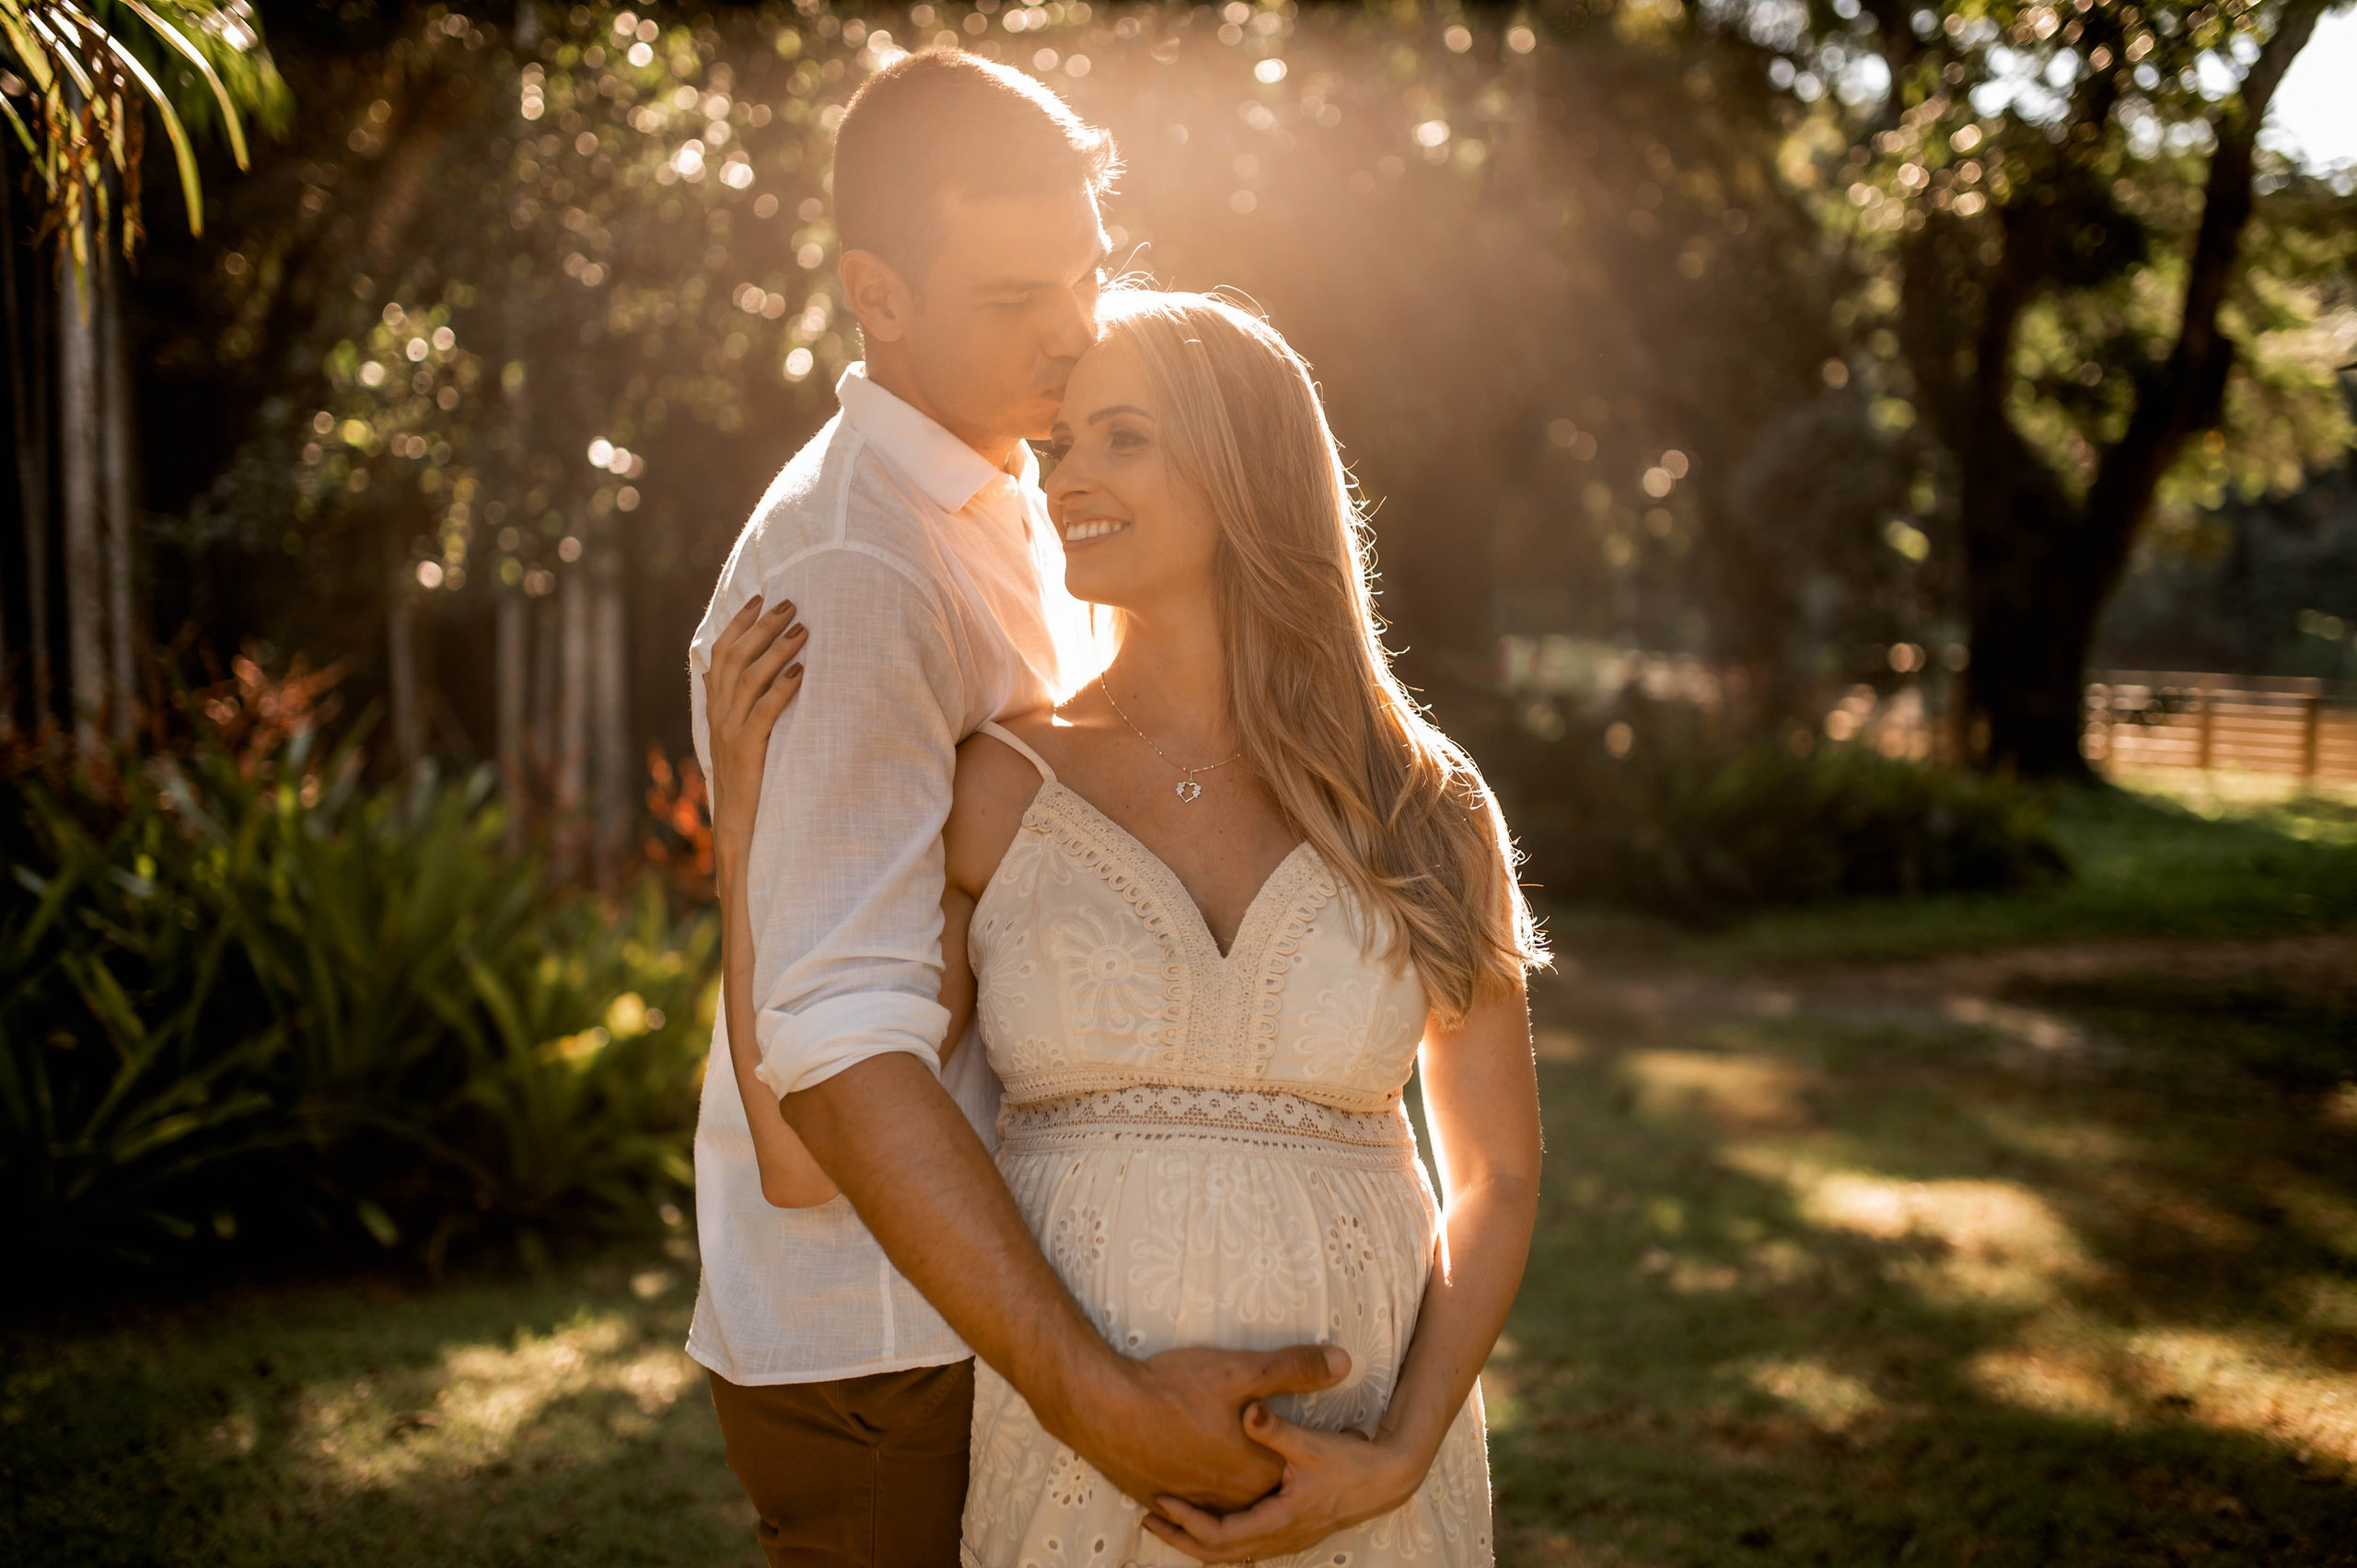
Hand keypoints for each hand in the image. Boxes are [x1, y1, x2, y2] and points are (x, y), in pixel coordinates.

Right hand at [703, 594, 806, 839]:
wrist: (737, 826)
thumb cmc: (749, 780)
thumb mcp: (740, 737)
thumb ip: (742, 706)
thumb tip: (749, 674)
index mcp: (716, 706)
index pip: (722, 653)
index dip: (740, 624)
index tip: (760, 599)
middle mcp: (718, 714)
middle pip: (735, 657)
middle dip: (763, 627)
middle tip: (791, 604)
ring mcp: (729, 731)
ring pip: (749, 678)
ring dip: (777, 650)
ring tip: (802, 630)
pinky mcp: (746, 749)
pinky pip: (763, 712)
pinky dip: (782, 688)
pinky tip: (801, 672)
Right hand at [1064, 1343, 1352, 1512]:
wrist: (1100, 1409)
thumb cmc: (1171, 1389)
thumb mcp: (1240, 1369)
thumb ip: (1295, 1368)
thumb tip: (1344, 1362)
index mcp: (1252, 1472)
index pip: (1296, 1473)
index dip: (1313, 1454)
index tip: (1328, 1440)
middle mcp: (1225, 1496)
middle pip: (1263, 1493)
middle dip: (1279, 1476)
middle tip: (1298, 1461)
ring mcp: (1189, 1500)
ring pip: (1226, 1502)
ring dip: (1239, 1488)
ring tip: (1248, 1470)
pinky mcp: (1156, 1497)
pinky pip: (1190, 1504)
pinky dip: (1201, 1492)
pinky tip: (1199, 1474)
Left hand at [1142, 1402, 1424, 1561]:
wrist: (1387, 1478)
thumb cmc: (1350, 1462)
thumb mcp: (1311, 1444)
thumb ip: (1276, 1429)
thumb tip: (1248, 1411)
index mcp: (1279, 1520)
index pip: (1221, 1537)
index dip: (1187, 1523)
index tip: (1161, 1502)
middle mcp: (1279, 1537)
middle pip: (1218, 1554)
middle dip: (1182, 1538)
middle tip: (1149, 1517)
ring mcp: (1284, 1538)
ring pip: (1230, 1552)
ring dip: (1198, 1537)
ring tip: (1167, 1517)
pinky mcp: (1288, 1530)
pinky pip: (1244, 1542)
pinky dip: (1218, 1533)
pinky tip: (1206, 1514)